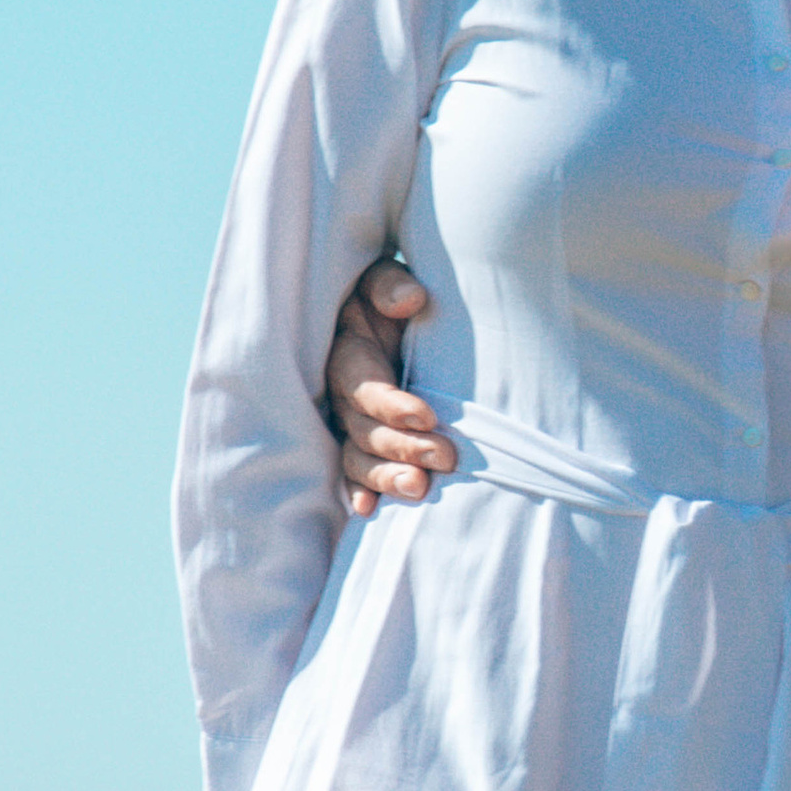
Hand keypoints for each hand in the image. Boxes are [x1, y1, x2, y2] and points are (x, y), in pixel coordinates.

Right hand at [327, 259, 456, 516]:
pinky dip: (362, 491)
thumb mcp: (386, 278)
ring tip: (420, 488)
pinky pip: (355, 471)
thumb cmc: (392, 294)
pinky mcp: (361, 440)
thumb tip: (410, 300)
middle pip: (364, 429)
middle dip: (403, 447)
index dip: (391, 404)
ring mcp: (350, 421)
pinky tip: (370, 511)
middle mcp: (344, 393)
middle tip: (446, 458)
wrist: (392, 310)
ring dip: (386, 476)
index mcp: (349, 352)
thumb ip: (392, 286)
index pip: (363, 386)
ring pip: (359, 456)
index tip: (426, 417)